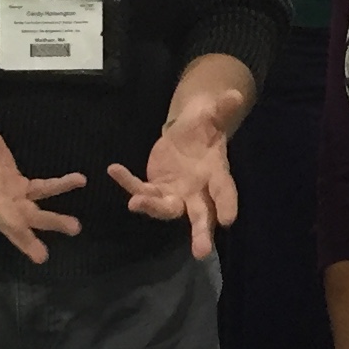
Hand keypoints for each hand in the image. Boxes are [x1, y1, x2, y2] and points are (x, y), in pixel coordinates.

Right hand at [0, 102, 85, 265]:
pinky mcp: (18, 183)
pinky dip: (60, 187)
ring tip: (76, 227)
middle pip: (12, 218)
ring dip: (52, 220)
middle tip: (42, 256)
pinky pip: (41, 190)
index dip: (7, 218)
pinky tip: (79, 181)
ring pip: (31, 210)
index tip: (22, 233)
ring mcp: (7, 189)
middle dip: (26, 237)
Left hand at [105, 88, 242, 259]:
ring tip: (136, 204)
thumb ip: (220, 110)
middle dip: (200, 232)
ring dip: (152, 207)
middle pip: (201, 215)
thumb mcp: (211, 116)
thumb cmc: (204, 127)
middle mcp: (198, 191)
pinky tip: (114, 169)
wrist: (187, 133)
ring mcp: (176, 194)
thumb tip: (234, 95)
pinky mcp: (156, 189)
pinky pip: (141, 190)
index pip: (224, 191)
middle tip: (201, 252)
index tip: (228, 221)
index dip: (227, 205)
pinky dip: (128, 183)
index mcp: (216, 174)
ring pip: (166, 208)